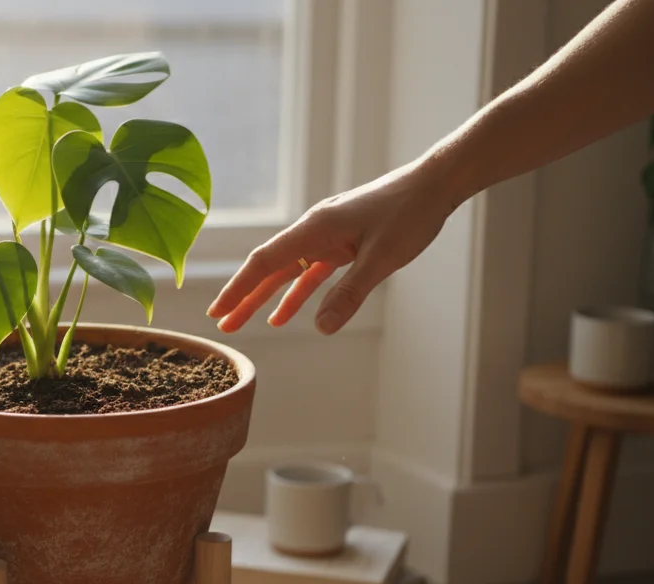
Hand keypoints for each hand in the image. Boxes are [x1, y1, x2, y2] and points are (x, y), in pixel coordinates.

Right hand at [207, 159, 458, 334]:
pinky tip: (286, 314)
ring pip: (288, 271)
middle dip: (244, 297)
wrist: (436, 184)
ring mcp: (327, 235)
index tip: (217, 311)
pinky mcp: (342, 241)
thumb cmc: (410, 213)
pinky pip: (311, 271)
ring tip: (244, 322)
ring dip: (267, 297)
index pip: (264, 262)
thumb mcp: (382, 259)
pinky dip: (298, 292)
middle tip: (221, 324)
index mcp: (315, 228)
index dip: (238, 289)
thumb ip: (350, 294)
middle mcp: (314, 230)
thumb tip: (321, 328)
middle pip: (269, 268)